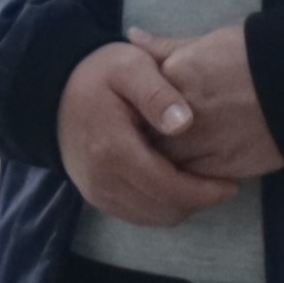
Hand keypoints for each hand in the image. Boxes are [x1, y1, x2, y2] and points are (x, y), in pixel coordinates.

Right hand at [56, 38, 235, 226]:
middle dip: (197, 201)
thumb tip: (184, 123)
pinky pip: (137, 214)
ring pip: (152, 217)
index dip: (204, 192)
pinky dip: (161, 205)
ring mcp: (96, 192)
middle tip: (220, 183)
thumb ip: (158, 92)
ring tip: (201, 182)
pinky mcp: (96, 196)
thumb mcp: (130, 66)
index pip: (168, 188)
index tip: (230, 184)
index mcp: (114, 149)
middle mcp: (102, 179)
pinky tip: (175, 183)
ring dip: (181, 205)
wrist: (53, 92)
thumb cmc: (98, 75)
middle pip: (164, 209)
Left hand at [143, 22, 283, 185]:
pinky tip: (190, 172)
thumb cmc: (254, 54)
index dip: (134, 114)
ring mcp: (203, 143)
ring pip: (165, 166)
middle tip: (144, 143)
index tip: (135, 117)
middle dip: (144, 142)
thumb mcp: (206, 42)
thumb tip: (132, 35)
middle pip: (145, 139)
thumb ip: (166, 47)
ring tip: (168, 161)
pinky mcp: (224, 167)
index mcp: (174, 79)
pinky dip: (186, 181)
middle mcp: (183, 114)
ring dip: (163, 165)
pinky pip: (192, 182)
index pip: (135, 106)